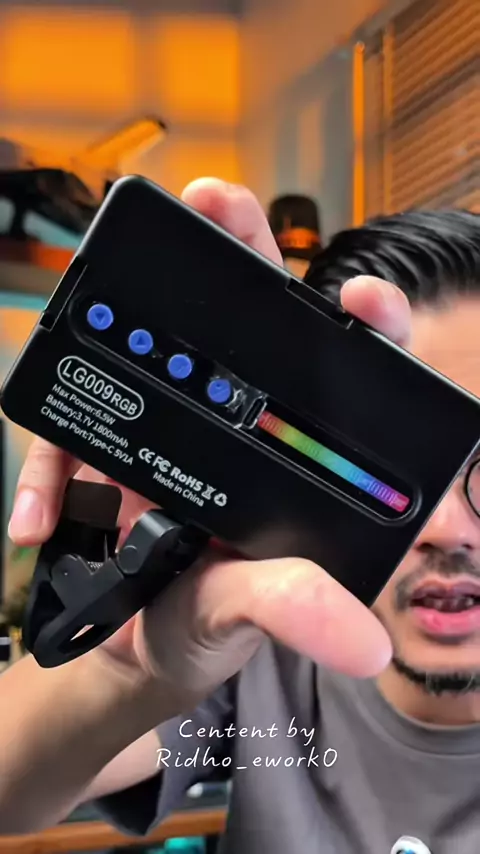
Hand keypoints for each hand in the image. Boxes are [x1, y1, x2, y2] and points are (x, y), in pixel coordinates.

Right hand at [8, 179, 410, 704]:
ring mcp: (174, 426)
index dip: (364, 327)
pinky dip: (47, 472)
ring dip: (134, 305)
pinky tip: (40, 518)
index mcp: (296, 454)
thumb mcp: (256, 614)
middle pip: (252, 324)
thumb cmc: (210, 622)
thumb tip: (364, 641)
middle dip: (237, 256)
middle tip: (216, 204)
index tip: (361, 297)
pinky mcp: (112, 445)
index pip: (348, 375)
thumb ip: (297, 610)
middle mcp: (241, 426)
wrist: (136, 648)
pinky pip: (72, 434)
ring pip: (163, 346)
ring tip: (106, 282)